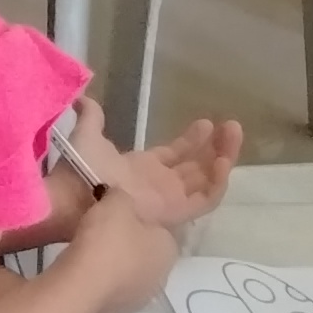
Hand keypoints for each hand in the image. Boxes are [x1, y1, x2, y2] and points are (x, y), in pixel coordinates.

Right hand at [67, 188, 188, 312]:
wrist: (83, 285)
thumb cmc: (107, 240)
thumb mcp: (115, 202)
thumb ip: (122, 196)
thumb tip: (118, 198)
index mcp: (170, 248)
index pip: (161, 230)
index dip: (139, 220)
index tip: (118, 214)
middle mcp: (163, 276)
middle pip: (147, 254)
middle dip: (130, 244)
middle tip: (105, 230)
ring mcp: (141, 299)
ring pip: (131, 274)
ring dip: (117, 266)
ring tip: (92, 252)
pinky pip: (113, 290)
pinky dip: (103, 282)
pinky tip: (86, 272)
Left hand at [96, 112, 243, 229]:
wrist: (78, 199)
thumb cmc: (82, 170)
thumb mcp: (88, 136)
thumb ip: (92, 118)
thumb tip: (84, 99)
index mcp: (143, 168)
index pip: (176, 154)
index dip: (192, 140)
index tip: (206, 123)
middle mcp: (161, 184)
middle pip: (197, 166)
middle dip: (216, 146)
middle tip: (232, 126)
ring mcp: (171, 199)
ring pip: (207, 179)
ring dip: (224, 157)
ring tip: (234, 134)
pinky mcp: (178, 213)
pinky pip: (206, 199)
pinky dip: (218, 181)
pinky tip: (226, 160)